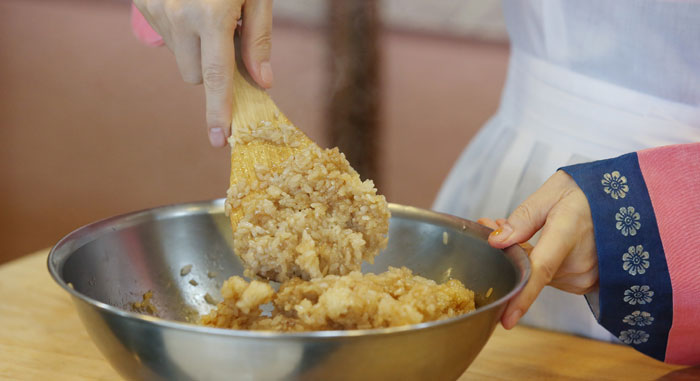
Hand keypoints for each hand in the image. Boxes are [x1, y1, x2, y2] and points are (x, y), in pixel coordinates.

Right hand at [133, 0, 273, 146]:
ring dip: (195, 46)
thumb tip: (261, 81)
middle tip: (226, 36)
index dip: (219, 111)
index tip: (219, 139)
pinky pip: (164, 35)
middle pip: (194, 75)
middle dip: (212, 68)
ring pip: (179, 57)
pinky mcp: (142, 2)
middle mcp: (179, 16)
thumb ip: (258, 39)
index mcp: (211, 16)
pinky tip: (190, 5)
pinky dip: (179, 29)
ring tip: (207, 12)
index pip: (217, 77)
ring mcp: (156, 9)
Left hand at [479, 170, 598, 329]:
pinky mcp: (587, 282)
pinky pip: (555, 275)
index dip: (522, 297)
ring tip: (526, 227)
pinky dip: (544, 262)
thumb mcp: (551, 193)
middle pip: (531, 271)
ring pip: (541, 274)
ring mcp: (586, 277)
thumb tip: (496, 241)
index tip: (507, 320)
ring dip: (527, 256)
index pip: (540, 272)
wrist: (626, 198)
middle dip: (509, 251)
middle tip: (493, 221)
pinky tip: (544, 240)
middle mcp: (579, 264)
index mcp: (567, 236)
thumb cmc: (588, 192)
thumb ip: (522, 219)